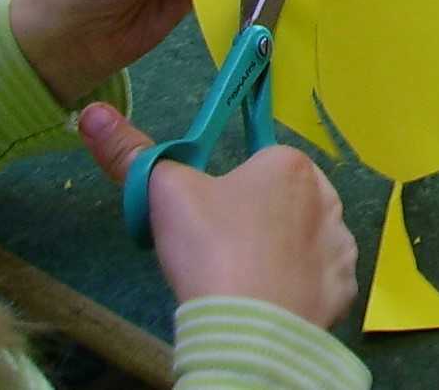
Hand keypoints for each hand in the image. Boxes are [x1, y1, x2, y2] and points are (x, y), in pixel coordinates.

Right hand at [79, 104, 357, 327]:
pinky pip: (320, 279)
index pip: (257, 165)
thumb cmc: (212, 249)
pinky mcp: (345, 286)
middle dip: (255, 221)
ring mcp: (341, 242)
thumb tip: (93, 113)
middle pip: (283, 201)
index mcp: (289, 163)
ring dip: (280, 253)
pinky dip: (300, 288)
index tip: (208, 221)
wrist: (250, 325)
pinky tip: (272, 300)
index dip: (227, 194)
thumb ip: (131, 153)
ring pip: (304, 239)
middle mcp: (327, 194)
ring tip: (243, 280)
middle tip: (220, 253)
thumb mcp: (164, 194)